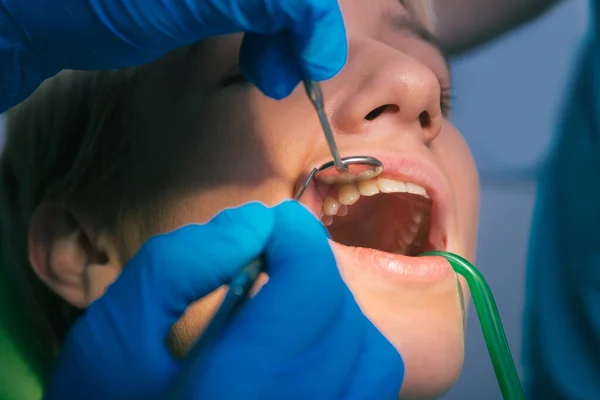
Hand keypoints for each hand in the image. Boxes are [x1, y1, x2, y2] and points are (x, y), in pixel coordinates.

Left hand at [0, 0, 346, 107]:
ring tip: (268, 78)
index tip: (312, 69)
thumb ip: (264, 2)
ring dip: (285, 43)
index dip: (316, 20)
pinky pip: (258, 17)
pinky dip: (266, 42)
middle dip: (299, 34)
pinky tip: (256, 63)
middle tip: (282, 79)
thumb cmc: (102, 3)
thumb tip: (318, 35)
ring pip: (279, 10)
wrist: (42, 15)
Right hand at [44, 202, 402, 399]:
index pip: (310, 289)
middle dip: (312, 271)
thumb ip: (181, 264)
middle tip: (274, 259)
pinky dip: (350, 351)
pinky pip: (368, 386)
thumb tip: (257, 222)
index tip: (274, 222)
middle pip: (342, 318)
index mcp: (241, 387)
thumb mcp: (118, 328)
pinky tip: (306, 343)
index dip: (298, 237)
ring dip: (335, 310)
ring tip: (289, 302)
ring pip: (369, 355)